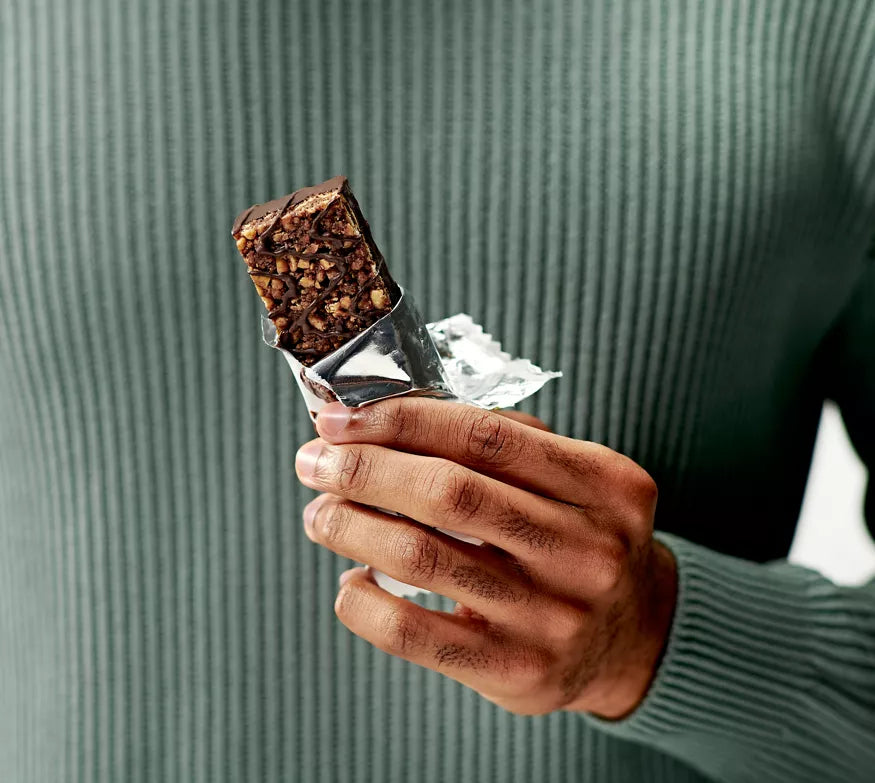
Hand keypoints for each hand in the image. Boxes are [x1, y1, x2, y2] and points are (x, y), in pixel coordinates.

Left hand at [295, 398, 676, 717]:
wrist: (636, 638)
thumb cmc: (582, 540)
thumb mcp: (577, 479)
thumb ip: (505, 442)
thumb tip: (392, 417)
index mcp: (606, 484)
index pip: (485, 435)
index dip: (401, 420)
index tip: (342, 419)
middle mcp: (587, 550)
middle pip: (449, 493)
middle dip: (364, 470)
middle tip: (314, 462)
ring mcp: (555, 617)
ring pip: (422, 557)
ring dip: (351, 527)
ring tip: (320, 514)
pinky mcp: (518, 671)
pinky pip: (414, 634)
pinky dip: (363, 602)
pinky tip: (352, 580)